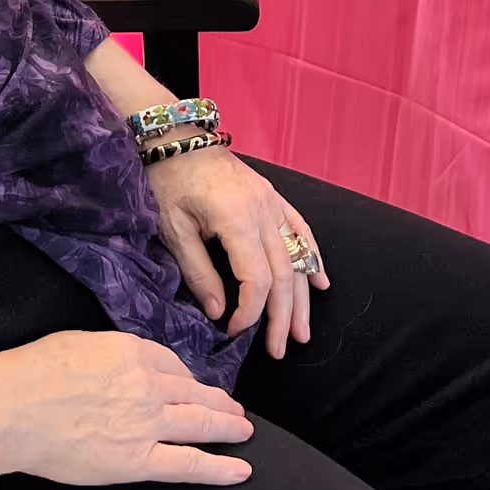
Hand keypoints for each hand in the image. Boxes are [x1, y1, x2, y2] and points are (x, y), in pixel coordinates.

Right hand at [0, 331, 253, 486]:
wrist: (13, 408)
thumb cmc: (32, 373)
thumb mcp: (79, 343)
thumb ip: (111, 354)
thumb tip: (120, 365)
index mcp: (133, 352)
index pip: (172, 365)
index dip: (186, 378)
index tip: (193, 386)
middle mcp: (148, 385)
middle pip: (195, 393)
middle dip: (218, 402)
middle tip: (235, 409)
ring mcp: (147, 424)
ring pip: (200, 424)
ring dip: (227, 427)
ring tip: (243, 432)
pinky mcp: (137, 460)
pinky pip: (188, 464)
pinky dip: (218, 468)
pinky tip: (237, 470)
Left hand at [147, 148, 328, 357]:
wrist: (177, 139)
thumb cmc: (168, 181)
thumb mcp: (173, 230)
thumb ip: (198, 273)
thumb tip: (218, 312)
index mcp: (237, 219)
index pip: (256, 279)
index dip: (250, 312)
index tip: (234, 331)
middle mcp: (263, 211)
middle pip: (283, 274)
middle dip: (282, 316)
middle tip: (278, 350)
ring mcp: (272, 202)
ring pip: (297, 257)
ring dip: (302, 298)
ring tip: (302, 332)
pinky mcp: (273, 197)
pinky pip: (301, 230)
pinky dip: (313, 258)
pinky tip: (321, 283)